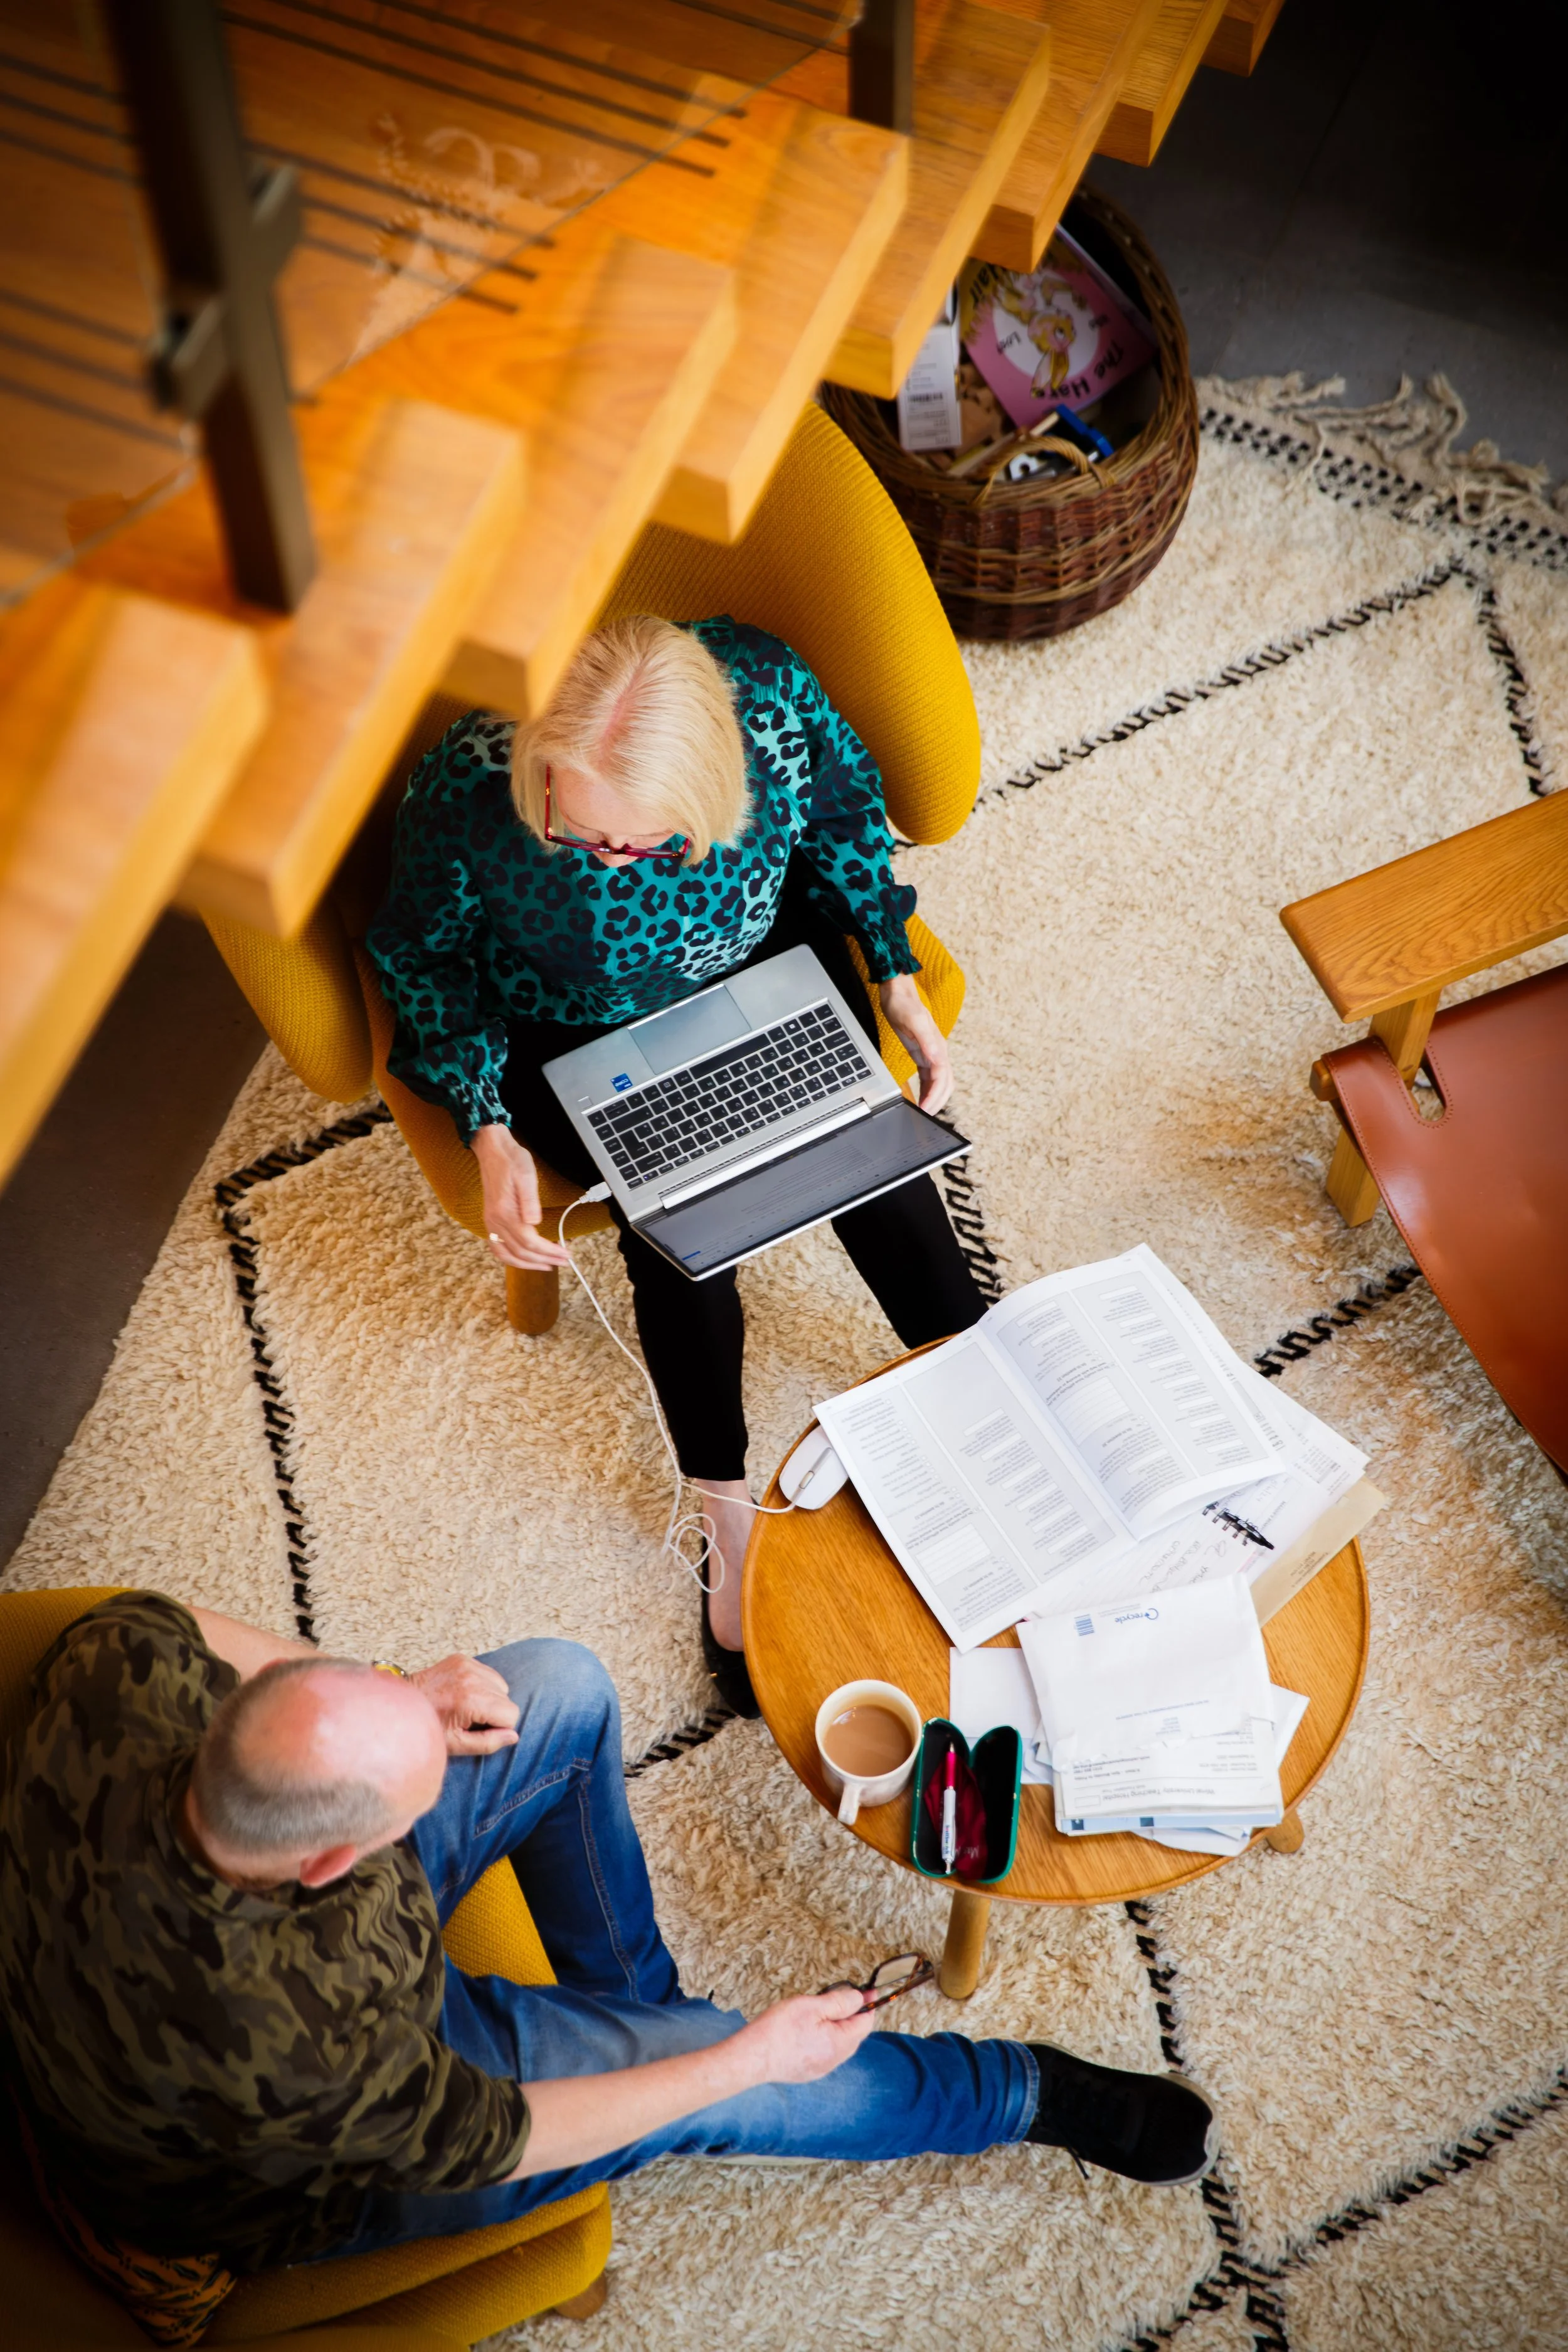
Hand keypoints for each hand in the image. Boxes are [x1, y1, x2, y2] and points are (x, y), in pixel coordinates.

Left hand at [409, 1654, 520, 1755]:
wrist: (401, 1704)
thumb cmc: (428, 1727)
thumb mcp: (456, 1744)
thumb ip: (488, 1743)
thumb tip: (513, 1736)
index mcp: (472, 1700)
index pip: (511, 1714)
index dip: (499, 1727)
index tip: (479, 1729)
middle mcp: (472, 1678)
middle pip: (507, 1700)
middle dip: (494, 1713)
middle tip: (470, 1719)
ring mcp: (467, 1665)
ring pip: (501, 1686)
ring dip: (490, 1698)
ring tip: (467, 1706)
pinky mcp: (462, 1659)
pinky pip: (489, 1674)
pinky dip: (483, 1685)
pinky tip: (464, 1694)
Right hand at [471, 1124, 569, 1270]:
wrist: (492, 1149)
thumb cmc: (512, 1160)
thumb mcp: (526, 1175)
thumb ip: (530, 1201)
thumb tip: (534, 1223)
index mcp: (505, 1212)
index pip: (530, 1242)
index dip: (549, 1251)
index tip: (565, 1253)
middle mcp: (495, 1221)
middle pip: (520, 1252)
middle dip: (543, 1260)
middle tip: (562, 1262)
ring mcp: (490, 1222)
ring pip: (506, 1255)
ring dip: (527, 1264)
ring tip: (546, 1265)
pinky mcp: (490, 1219)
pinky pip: (497, 1247)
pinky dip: (511, 1258)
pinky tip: (523, 1258)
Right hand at [732, 1987, 876, 2087]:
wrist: (752, 2058)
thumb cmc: (779, 2029)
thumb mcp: (811, 2006)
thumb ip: (839, 2002)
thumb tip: (860, 1999)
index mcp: (839, 2044)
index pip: (865, 2023)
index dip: (867, 2004)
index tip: (867, 1990)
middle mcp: (834, 2060)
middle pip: (854, 2035)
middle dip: (851, 2015)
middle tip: (838, 1997)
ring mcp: (821, 2068)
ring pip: (840, 2045)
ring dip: (837, 2027)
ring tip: (820, 2012)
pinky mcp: (808, 2072)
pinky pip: (826, 2052)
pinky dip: (825, 2039)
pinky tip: (809, 2030)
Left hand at [878, 975, 952, 1114]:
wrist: (898, 992)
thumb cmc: (904, 1004)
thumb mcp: (914, 1021)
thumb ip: (927, 1040)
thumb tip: (939, 1058)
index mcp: (937, 1046)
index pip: (941, 1077)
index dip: (935, 1095)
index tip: (925, 1108)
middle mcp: (937, 1052)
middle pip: (945, 1083)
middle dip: (938, 1101)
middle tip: (926, 1116)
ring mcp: (931, 1054)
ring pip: (940, 1082)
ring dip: (935, 1098)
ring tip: (924, 1112)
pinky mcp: (922, 1054)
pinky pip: (929, 1077)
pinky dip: (927, 1090)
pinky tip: (920, 1098)